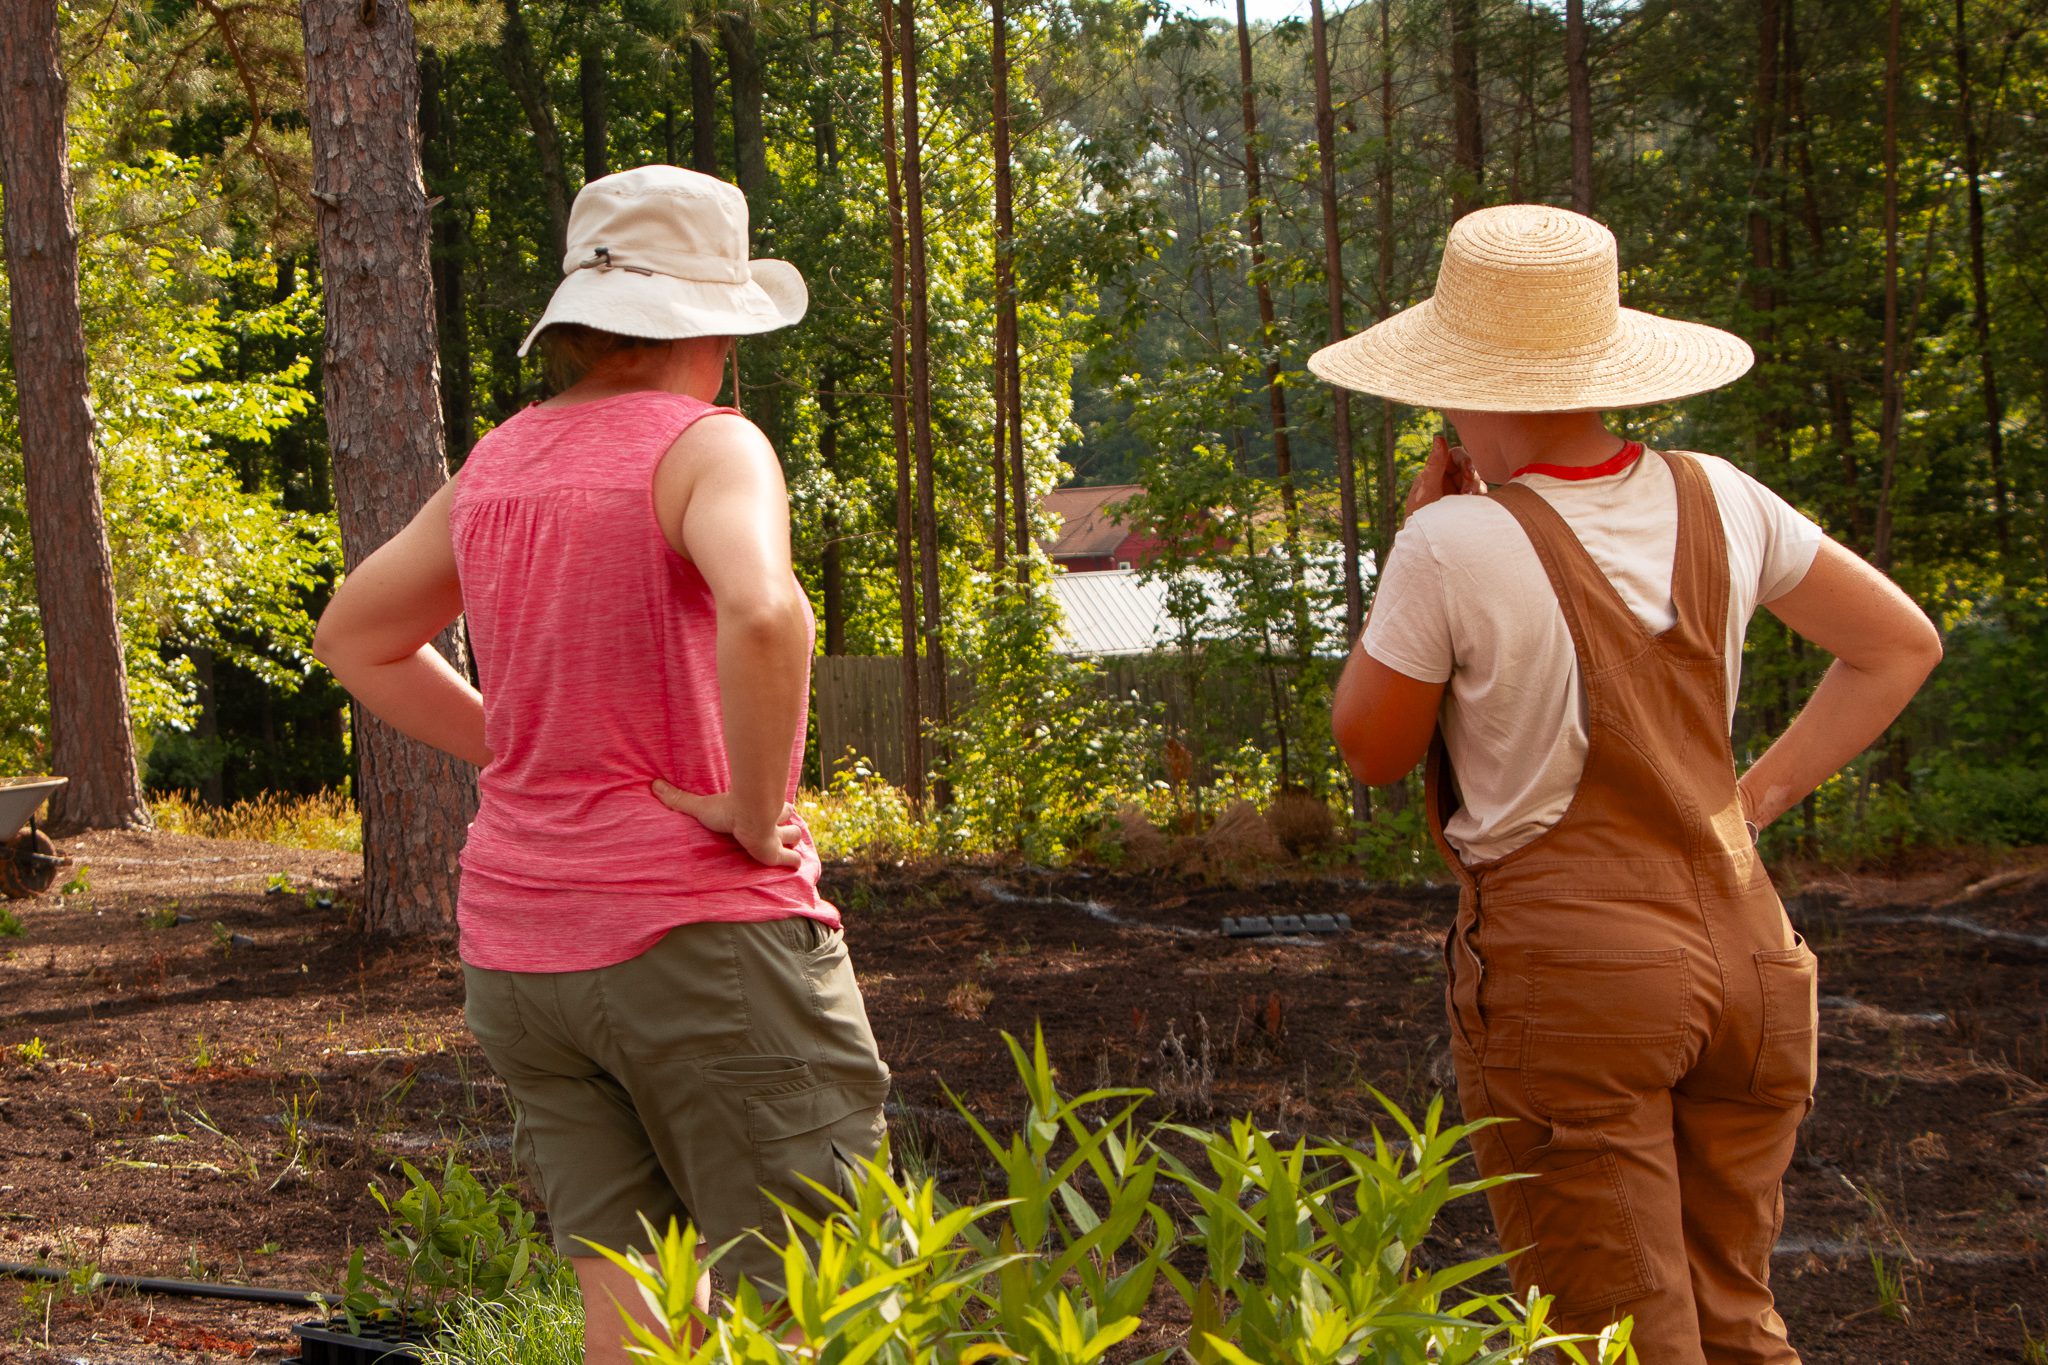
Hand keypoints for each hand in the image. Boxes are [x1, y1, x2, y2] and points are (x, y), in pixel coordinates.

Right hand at [651, 780, 803, 868]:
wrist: (747, 815)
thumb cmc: (727, 809)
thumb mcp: (699, 806)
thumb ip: (679, 800)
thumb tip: (653, 785)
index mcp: (759, 808)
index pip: (772, 805)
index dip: (774, 808)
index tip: (771, 809)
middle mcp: (772, 820)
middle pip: (788, 818)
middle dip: (786, 822)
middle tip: (780, 829)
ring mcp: (777, 837)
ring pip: (794, 835)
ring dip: (791, 839)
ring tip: (787, 846)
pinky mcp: (777, 855)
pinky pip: (792, 861)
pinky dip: (792, 863)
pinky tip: (791, 866)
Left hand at [1404, 435, 1484, 517]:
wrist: (1423, 542)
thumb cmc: (1419, 514)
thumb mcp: (1427, 488)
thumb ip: (1435, 464)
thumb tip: (1439, 437)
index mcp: (1437, 470)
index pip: (1456, 455)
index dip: (1465, 460)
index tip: (1467, 474)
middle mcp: (1449, 479)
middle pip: (1469, 468)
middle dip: (1471, 479)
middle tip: (1468, 493)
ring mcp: (1458, 492)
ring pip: (1476, 482)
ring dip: (1476, 490)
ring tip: (1467, 502)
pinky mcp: (1466, 505)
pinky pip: (1479, 497)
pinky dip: (1479, 501)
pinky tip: (1473, 509)